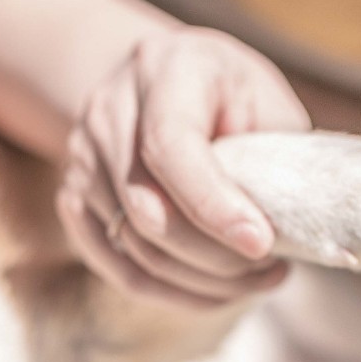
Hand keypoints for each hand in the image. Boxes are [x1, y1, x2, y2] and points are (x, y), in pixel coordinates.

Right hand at [59, 27, 308, 306]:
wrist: (157, 77)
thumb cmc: (226, 91)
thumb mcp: (262, 96)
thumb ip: (270, 152)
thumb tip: (286, 224)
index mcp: (162, 69)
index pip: (170, 146)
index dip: (214, 204)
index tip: (262, 244)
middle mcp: (108, 111)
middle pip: (146, 210)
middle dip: (215, 256)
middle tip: (272, 269)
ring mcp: (81, 158)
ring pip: (134, 248)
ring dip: (202, 282)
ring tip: (256, 280)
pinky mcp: (74, 201)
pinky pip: (120, 269)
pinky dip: (175, 293)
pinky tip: (220, 292)